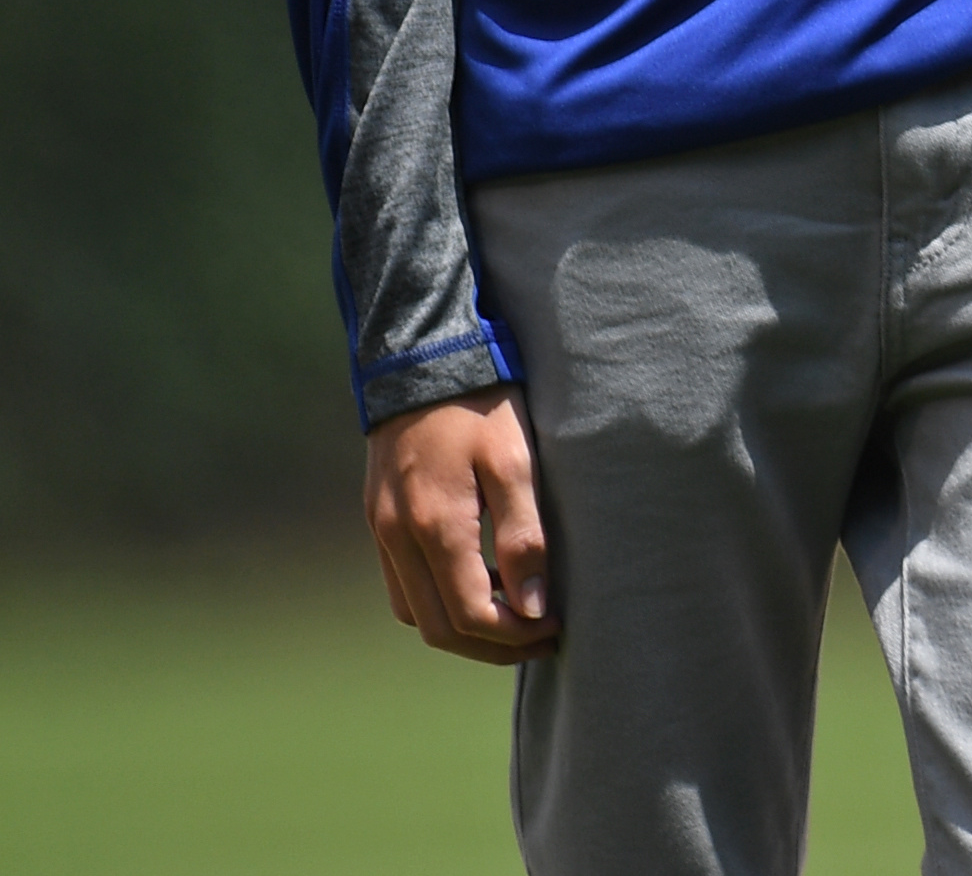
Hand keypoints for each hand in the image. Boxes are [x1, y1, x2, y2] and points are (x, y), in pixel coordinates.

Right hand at [365, 386, 554, 665]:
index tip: (556, 627)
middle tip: (543, 637)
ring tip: (516, 616)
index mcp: (436, 527)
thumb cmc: (483, 406)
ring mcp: (384, 531)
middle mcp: (400, 538)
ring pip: (417, 612)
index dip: (514, 635)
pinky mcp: (381, 519)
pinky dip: (439, 600)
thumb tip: (533, 607)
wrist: (425, 360)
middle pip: (439, 629)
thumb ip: (523, 537)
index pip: (470, 615)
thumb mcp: (517, 462)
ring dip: (463, 627)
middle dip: (492, 644)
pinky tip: (479, 583)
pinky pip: (403, 585)